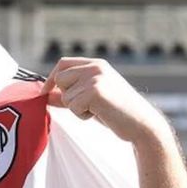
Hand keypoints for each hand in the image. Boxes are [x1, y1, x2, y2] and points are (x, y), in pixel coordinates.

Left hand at [43, 57, 170, 144]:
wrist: (141, 124)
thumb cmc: (116, 112)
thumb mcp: (91, 98)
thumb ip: (69, 94)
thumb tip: (45, 94)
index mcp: (96, 64)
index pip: (63, 63)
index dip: (51, 78)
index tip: (45, 92)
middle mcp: (95, 67)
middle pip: (60, 79)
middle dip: (66, 96)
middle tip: (87, 105)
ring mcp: (95, 78)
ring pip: (65, 96)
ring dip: (76, 109)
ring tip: (98, 110)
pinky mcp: (95, 92)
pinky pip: (72, 106)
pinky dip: (82, 115)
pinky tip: (100, 114)